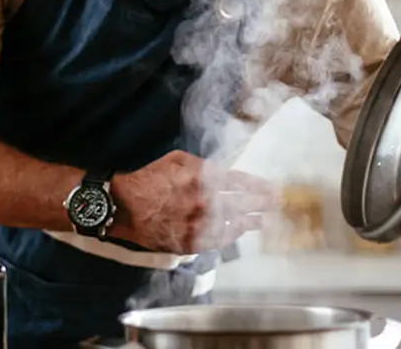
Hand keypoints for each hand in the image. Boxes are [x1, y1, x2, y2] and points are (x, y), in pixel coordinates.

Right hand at [110, 149, 274, 253]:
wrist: (124, 206)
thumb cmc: (149, 179)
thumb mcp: (177, 159)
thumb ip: (203, 165)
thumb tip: (222, 171)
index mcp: (202, 178)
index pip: (240, 182)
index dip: (258, 186)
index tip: (270, 189)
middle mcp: (204, 201)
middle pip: (242, 203)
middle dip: (262, 203)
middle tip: (276, 204)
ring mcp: (198, 224)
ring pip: (233, 223)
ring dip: (251, 221)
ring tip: (264, 220)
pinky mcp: (190, 241)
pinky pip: (218, 240)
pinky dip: (231, 235)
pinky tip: (239, 231)